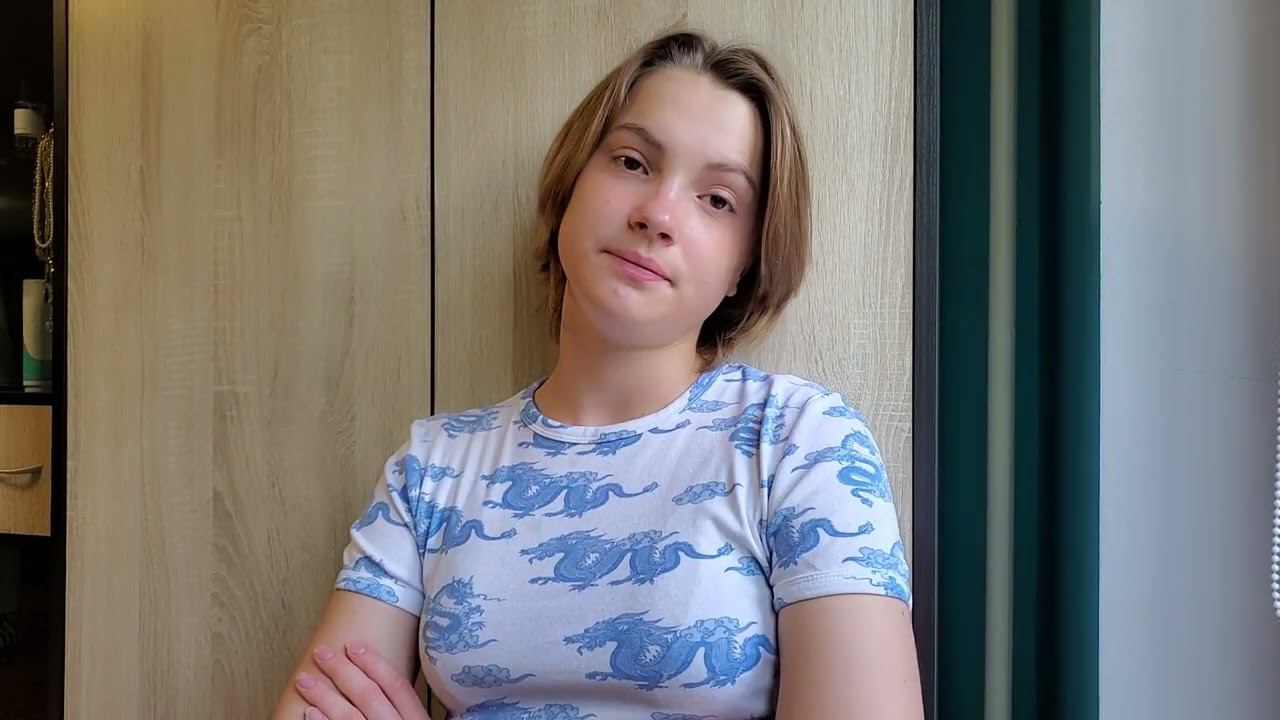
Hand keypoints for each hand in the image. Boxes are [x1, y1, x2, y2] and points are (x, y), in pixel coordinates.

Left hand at [294, 642, 430, 719]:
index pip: (396, 685)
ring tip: (304, 681)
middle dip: (342, 671)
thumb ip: (411, 710)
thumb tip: (395, 686)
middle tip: (322, 653)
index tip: (353, 645)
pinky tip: (309, 713)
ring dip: (323, 696)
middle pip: (369, 695)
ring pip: (349, 716)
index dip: (374, 662)